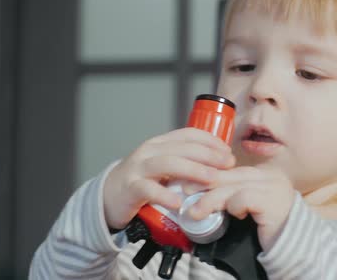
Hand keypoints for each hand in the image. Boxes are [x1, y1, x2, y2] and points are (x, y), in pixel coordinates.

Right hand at [102, 128, 235, 229]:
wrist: (109, 196)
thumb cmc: (142, 181)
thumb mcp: (164, 166)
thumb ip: (185, 162)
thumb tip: (219, 166)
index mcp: (161, 143)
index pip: (189, 134)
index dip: (211, 141)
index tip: (228, 152)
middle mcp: (150, 151)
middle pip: (182, 147)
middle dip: (209, 155)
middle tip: (228, 164)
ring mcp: (139, 168)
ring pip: (168, 163)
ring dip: (193, 170)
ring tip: (212, 179)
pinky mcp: (130, 188)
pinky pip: (149, 190)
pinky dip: (165, 195)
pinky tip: (179, 202)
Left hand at [183, 166, 294, 251]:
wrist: (293, 248)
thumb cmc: (267, 228)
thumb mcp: (246, 205)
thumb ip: (232, 194)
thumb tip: (201, 189)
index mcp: (265, 173)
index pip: (231, 169)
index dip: (209, 175)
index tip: (190, 182)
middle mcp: (271, 176)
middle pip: (230, 175)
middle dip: (204, 183)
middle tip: (185, 191)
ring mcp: (274, 187)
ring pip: (232, 187)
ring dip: (210, 199)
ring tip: (195, 211)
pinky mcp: (273, 201)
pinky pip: (243, 198)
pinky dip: (234, 206)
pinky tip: (236, 215)